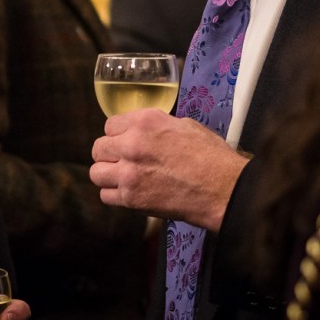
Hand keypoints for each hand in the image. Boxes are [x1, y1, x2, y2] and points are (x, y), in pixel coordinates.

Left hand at [90, 108, 247, 230]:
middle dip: (109, 154)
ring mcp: (129, 172)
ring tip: (123, 178)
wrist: (224, 190)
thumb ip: (158, 125)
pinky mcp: (132, 198)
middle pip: (99, 148)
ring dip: (108, 175)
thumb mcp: (185, 126)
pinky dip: (115, 195)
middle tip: (122, 161)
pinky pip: (105, 196)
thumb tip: (144, 130)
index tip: (125, 142)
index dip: (118, 135)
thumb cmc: (212, 157)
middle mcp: (132, 144)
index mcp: (146, 121)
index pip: (110, 125)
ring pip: (96, 172)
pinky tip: (130, 193)